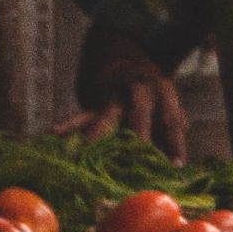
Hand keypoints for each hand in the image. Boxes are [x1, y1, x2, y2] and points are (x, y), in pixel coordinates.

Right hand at [61, 64, 189, 160]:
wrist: (127, 65)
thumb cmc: (156, 100)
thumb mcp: (171, 108)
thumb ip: (174, 134)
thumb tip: (178, 166)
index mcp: (162, 93)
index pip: (171, 121)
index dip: (176, 144)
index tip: (177, 165)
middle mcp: (138, 93)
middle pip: (137, 117)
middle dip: (137, 137)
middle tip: (135, 160)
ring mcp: (114, 97)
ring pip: (105, 117)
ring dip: (97, 134)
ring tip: (87, 147)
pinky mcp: (96, 105)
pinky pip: (81, 115)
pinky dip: (68, 124)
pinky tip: (54, 132)